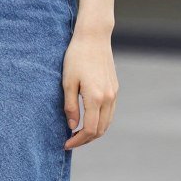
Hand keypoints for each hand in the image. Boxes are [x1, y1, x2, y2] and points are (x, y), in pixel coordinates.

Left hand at [62, 29, 117, 149]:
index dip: (78, 140)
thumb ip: (70, 107)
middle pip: (101, 130)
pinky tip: (88, 120)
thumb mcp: (67, 82)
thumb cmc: (76, 57)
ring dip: (94, 132)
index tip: (66, 143)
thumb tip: (72, 127)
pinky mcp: (115, 88)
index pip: (90, 129)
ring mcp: (114, 93)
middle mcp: (108, 98)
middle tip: (70, 141)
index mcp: (96, 97)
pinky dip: (100, 121)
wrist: (93, 37)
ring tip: (78, 133)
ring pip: (107, 122)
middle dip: (86, 139)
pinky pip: (110, 112)